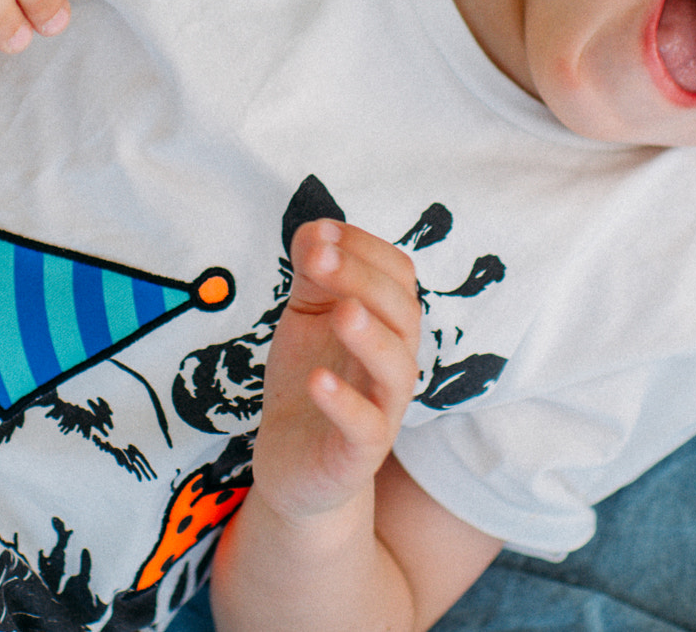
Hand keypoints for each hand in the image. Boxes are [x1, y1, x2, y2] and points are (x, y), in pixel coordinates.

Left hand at [252, 221, 423, 526]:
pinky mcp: (358, 453)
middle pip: (402, 314)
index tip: (320, 233)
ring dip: (372, 337)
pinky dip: (344, 402)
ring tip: (342, 313)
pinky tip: (317, 380)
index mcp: (387, 324)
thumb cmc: (310, 380)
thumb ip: (314, 275)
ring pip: (398, 370)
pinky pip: (366, 428)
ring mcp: (381, 410)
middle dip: (361, 280)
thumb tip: (316, 229)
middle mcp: (393, 363)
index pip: (397, 275)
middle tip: (318, 259)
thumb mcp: (306, 317)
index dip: (363, 249)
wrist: (292, 465)